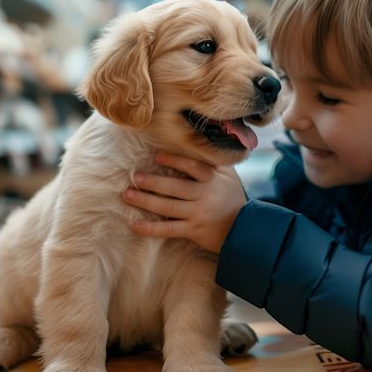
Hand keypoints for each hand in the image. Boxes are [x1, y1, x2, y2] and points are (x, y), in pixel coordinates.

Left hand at [122, 152, 246, 253]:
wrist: (244, 228)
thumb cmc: (232, 197)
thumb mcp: (229, 176)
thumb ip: (213, 161)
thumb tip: (198, 141)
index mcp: (213, 179)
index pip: (192, 166)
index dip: (174, 160)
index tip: (156, 156)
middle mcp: (204, 196)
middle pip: (175, 187)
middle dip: (152, 182)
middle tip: (134, 177)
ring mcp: (197, 214)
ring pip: (168, 207)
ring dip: (145, 201)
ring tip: (127, 195)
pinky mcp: (192, 231)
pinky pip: (168, 229)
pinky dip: (150, 228)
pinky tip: (134, 224)